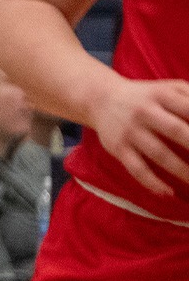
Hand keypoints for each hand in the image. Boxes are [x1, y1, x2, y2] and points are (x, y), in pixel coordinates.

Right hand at [86, 77, 188, 196]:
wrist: (100, 98)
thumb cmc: (147, 96)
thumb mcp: (169, 87)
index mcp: (162, 95)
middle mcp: (145, 111)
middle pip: (177, 131)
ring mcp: (130, 130)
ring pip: (159, 154)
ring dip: (183, 171)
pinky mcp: (117, 147)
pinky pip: (136, 168)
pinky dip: (152, 182)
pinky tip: (168, 193)